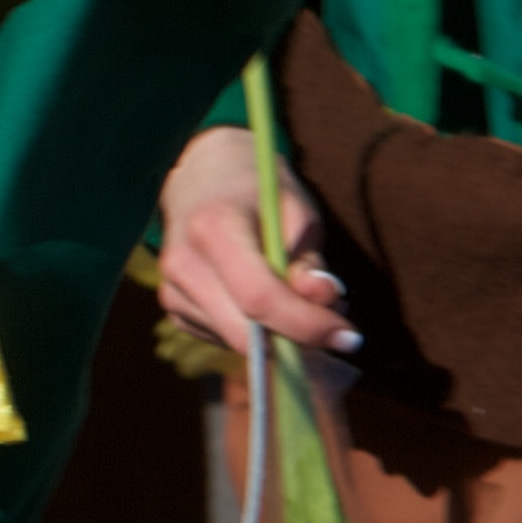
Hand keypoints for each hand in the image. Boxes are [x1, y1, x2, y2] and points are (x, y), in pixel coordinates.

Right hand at [156, 124, 357, 356]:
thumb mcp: (296, 211)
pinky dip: (257, 336)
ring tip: (306, 308)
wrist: (202, 178)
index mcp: (213, 227)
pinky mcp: (175, 308)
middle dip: (299, 344)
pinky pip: (225, 339)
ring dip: (281, 340)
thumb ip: (309, 260)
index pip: (259, 297)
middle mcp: (182, 263)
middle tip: (337, 335)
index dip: (307, 324)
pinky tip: (269, 307)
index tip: (349, 336)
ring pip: (238, 342)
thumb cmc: (258, 191)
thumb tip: (324, 301)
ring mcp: (172, 289)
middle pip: (245, 333)